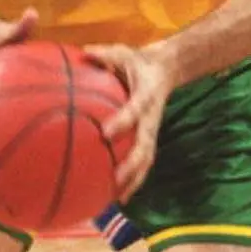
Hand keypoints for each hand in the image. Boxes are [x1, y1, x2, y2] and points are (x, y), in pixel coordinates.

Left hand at [82, 41, 176, 199]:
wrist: (166, 69)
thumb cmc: (137, 61)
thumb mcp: (123, 52)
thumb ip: (105, 54)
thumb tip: (84, 52)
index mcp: (145, 97)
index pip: (135, 111)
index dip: (123, 121)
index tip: (105, 133)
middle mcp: (150, 119)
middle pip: (145, 147)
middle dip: (132, 167)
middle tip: (114, 182)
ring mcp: (150, 131)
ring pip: (146, 161)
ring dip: (134, 181)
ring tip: (116, 199)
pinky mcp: (147, 138)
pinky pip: (141, 163)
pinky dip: (132, 181)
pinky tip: (116, 197)